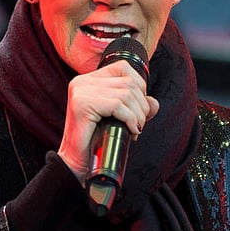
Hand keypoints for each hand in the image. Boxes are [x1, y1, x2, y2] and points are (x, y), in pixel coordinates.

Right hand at [57, 60, 159, 181]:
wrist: (76, 163)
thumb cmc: (96, 141)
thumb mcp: (120, 118)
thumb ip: (137, 106)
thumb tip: (154, 103)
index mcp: (88, 80)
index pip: (123, 67)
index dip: (140, 86)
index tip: (138, 109)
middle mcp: (82, 81)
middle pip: (128, 82)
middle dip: (142, 105)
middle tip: (139, 125)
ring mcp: (81, 91)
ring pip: (126, 93)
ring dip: (138, 115)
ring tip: (134, 130)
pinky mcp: (82, 104)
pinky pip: (118, 105)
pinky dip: (131, 119)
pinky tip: (131, 131)